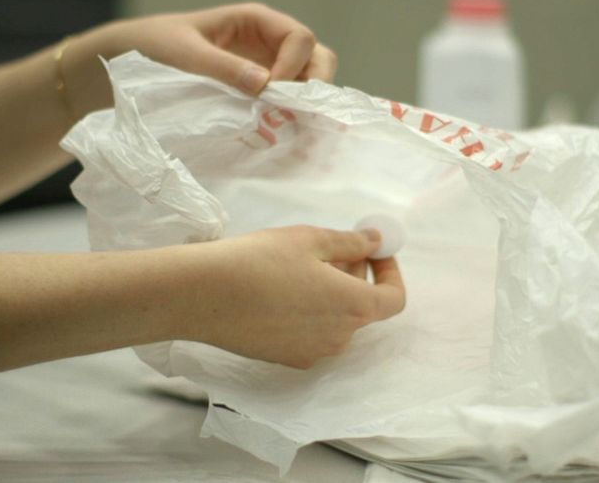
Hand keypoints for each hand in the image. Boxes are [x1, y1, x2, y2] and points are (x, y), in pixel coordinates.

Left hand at [64, 3, 337, 115]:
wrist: (130, 62)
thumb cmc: (153, 47)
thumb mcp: (185, 54)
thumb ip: (223, 67)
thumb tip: (266, 85)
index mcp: (255, 20)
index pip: (299, 39)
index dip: (295, 66)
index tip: (271, 93)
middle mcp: (269, 43)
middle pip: (317, 59)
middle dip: (313, 87)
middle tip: (292, 115)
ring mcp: (267, 68)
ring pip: (308, 84)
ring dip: (304, 107)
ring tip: (286, 130)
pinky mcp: (258, 94)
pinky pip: (288, 103)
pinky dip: (290, 119)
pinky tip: (278, 137)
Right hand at [187, 226, 404, 368]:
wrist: (204, 296)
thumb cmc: (260, 260)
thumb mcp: (311, 239)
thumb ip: (351, 243)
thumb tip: (376, 241)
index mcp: (353, 307)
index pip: (394, 298)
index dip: (390, 272)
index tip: (374, 251)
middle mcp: (339, 337)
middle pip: (363, 308)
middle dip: (357, 277)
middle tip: (334, 249)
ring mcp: (312, 352)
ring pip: (336, 321)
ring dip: (333, 295)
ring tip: (303, 267)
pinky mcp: (286, 358)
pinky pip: (311, 334)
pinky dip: (310, 313)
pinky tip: (281, 291)